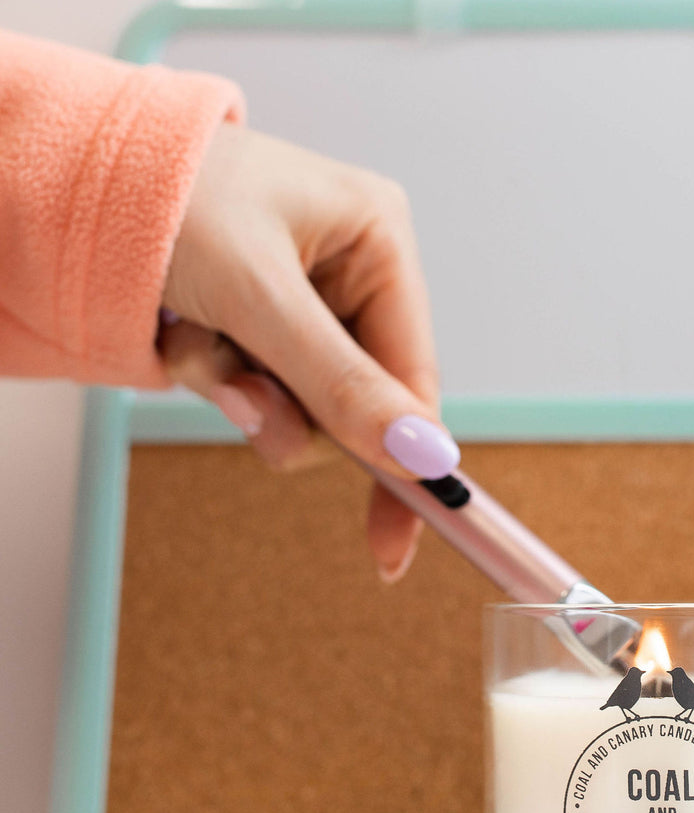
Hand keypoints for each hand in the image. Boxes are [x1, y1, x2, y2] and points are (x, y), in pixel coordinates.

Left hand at [160, 123, 458, 582]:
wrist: (59, 180)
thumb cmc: (163, 195)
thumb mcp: (259, 294)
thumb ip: (341, 381)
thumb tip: (422, 454)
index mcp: (378, 241)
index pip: (414, 376)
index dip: (406, 459)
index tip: (393, 539)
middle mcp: (350, 271)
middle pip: (358, 401)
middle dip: (292, 411)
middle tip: (243, 397)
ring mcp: (306, 300)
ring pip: (305, 404)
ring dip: (242, 393)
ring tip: (195, 344)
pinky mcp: (262, 322)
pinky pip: (262, 389)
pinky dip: (216, 378)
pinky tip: (183, 334)